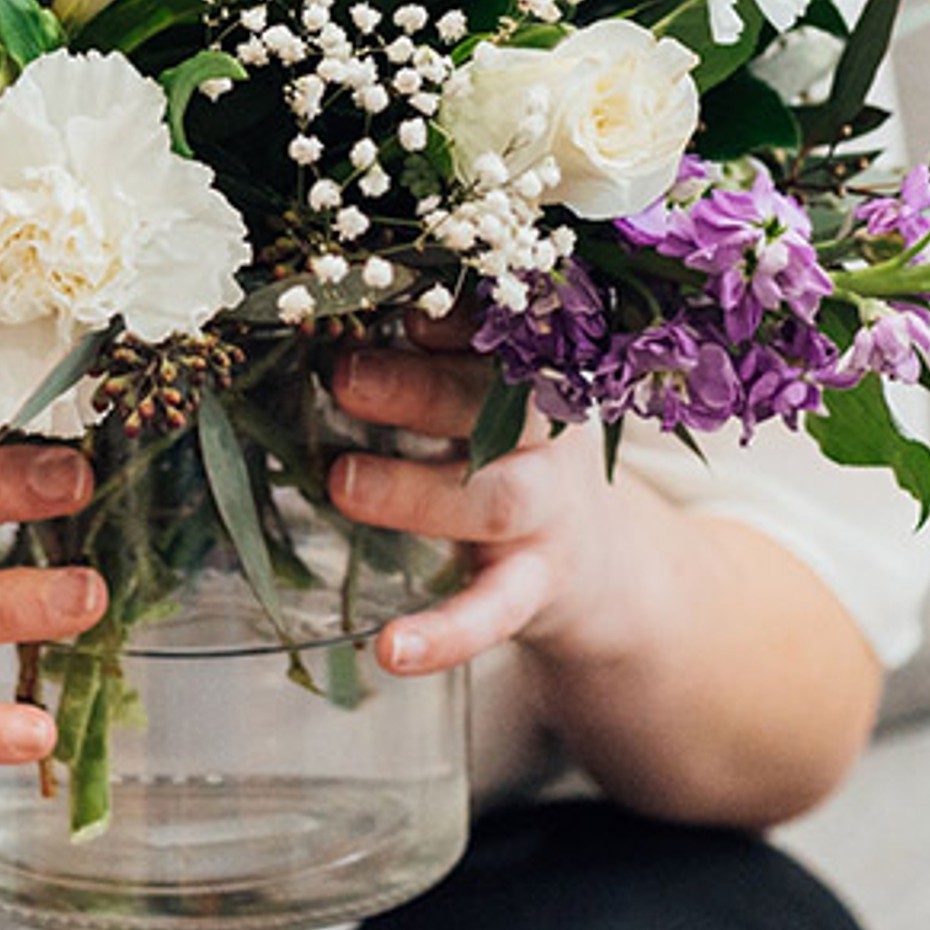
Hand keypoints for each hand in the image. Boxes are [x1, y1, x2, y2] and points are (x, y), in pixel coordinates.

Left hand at [322, 318, 658, 677]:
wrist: (607, 563)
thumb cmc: (509, 451)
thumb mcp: (482, 390)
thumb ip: (424, 351)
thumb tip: (322, 307)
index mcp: (523, 367)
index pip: (486, 323)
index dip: (438, 305)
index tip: (378, 278)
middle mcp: (541, 433)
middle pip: (491, 402)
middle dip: (417, 385)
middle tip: (342, 374)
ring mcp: (544, 511)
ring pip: (491, 498)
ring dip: (415, 491)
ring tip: (342, 483)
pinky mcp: (535, 586)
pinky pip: (492, 611)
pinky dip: (445, 634)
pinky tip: (392, 651)